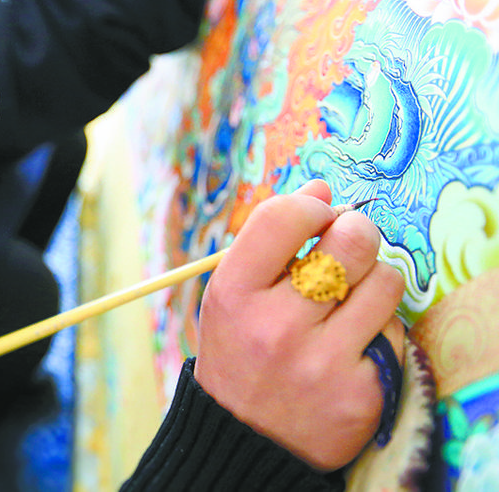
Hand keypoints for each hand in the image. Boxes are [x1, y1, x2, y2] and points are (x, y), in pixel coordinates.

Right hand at [193, 180, 404, 470]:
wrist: (247, 441)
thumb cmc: (241, 352)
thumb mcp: (233, 295)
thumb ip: (270, 240)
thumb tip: (322, 187)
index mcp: (234, 294)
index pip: (285, 217)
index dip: (311, 205)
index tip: (317, 214)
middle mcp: (276, 327)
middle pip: (349, 240)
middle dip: (354, 232)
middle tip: (347, 244)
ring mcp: (322, 362)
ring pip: (384, 281)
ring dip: (373, 279)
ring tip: (351, 295)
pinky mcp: (362, 392)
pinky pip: (395, 330)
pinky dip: (379, 327)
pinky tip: (354, 341)